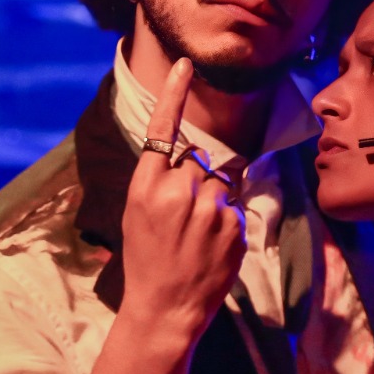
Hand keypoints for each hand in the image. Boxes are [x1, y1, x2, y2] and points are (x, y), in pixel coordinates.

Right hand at [118, 59, 246, 344]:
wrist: (164, 308)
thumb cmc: (148, 260)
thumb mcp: (138, 215)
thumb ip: (162, 182)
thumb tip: (192, 160)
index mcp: (145, 186)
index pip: (162, 130)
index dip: (174, 95)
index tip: (185, 65)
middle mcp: (176, 191)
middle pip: (200, 160)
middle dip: (197, 180)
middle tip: (184, 217)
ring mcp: (207, 208)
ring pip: (221, 182)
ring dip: (215, 201)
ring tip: (197, 235)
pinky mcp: (232, 225)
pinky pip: (235, 207)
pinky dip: (228, 222)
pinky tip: (212, 246)